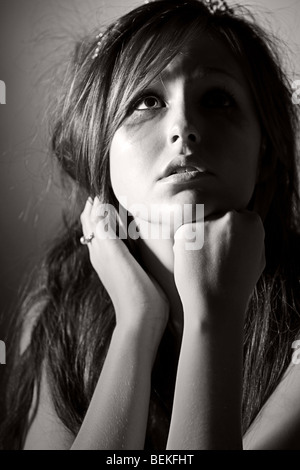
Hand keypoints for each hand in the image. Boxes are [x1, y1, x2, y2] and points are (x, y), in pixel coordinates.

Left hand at [80, 197, 168, 345]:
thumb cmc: (131, 289)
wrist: (141, 320)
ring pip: (106, 235)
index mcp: (100, 249)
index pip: (92, 218)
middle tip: (109, 191)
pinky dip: (120, 233)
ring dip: (108, 220)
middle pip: (96, 225)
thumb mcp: (115, 255)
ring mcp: (114, 263)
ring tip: (116, 206)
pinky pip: (119, 245)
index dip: (96, 202)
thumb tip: (97, 205)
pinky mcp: (127, 269)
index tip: (104, 185)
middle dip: (98, 208)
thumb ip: (106, 230)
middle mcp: (103, 254)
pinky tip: (129, 233)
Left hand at [173, 210, 264, 325]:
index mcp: (252, 222)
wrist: (215, 305)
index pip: (239, 216)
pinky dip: (185, 246)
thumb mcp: (257, 259)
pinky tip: (193, 263)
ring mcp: (207, 223)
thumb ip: (250, 237)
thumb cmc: (237, 286)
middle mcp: (230, 217)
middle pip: (219, 216)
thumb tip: (243, 220)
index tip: (229, 251)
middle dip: (215, 233)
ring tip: (205, 263)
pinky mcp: (185, 231)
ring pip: (201, 224)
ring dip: (200, 238)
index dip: (232, 235)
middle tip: (215, 258)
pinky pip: (185, 233)